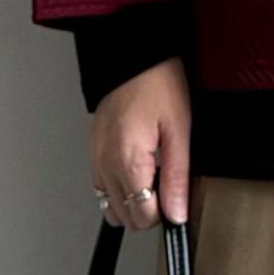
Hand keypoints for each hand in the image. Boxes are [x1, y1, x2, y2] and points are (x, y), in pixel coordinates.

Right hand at [90, 56, 191, 229]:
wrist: (135, 57)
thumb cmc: (158, 84)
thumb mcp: (179, 130)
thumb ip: (177, 177)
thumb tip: (177, 213)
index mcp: (127, 160)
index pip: (141, 216)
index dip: (164, 214)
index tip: (176, 199)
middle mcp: (105, 163)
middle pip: (124, 217)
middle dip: (149, 210)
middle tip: (168, 186)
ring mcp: (96, 158)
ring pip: (110, 207)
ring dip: (132, 202)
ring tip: (154, 178)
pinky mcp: (94, 151)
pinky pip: (101, 187)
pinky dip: (119, 189)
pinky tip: (138, 172)